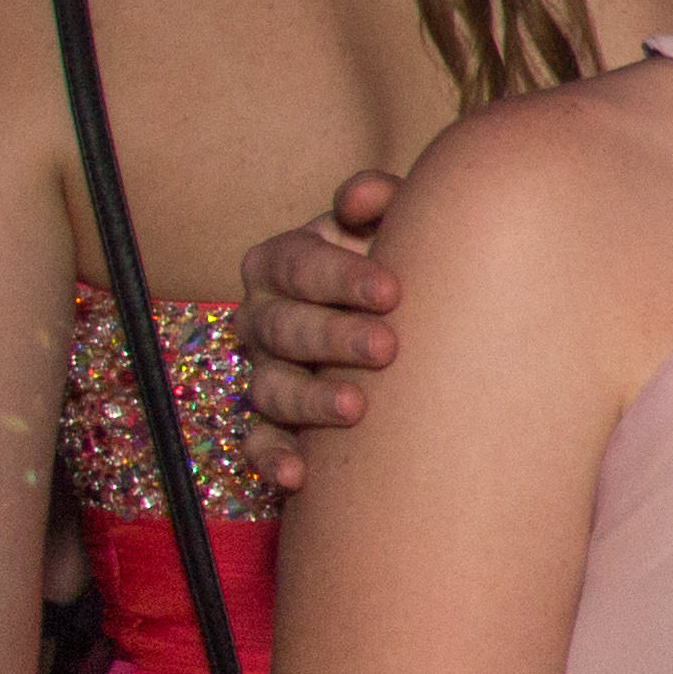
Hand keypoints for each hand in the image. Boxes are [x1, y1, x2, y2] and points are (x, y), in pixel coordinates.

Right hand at [238, 172, 406, 487]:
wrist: (413, 322)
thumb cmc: (400, 265)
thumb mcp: (393, 226)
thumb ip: (380, 202)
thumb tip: (361, 196)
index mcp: (285, 262)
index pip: (298, 264)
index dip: (340, 276)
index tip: (393, 291)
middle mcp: (265, 315)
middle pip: (283, 325)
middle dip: (333, 336)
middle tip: (387, 348)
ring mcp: (266, 370)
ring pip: (270, 386)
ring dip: (309, 398)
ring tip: (358, 409)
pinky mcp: (272, 422)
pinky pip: (259, 442)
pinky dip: (273, 460)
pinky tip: (299, 476)